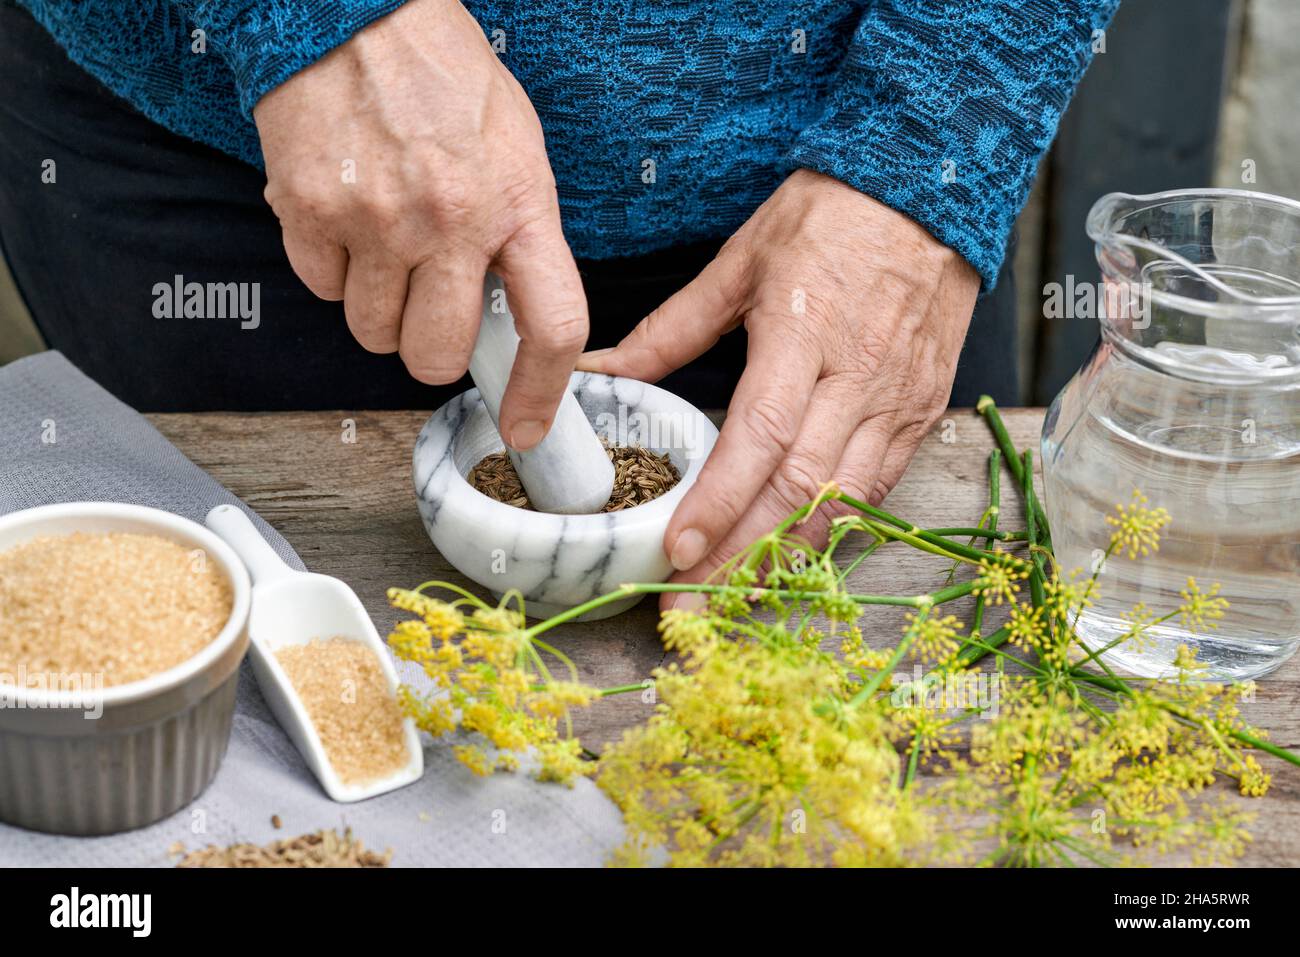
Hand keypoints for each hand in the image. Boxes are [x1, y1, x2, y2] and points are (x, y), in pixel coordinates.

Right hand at [254, 0, 584, 449]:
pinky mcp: (308, 211)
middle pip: (436, 356)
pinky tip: (348, 216)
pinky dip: (334, 270)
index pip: (551, 324)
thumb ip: (519, 235)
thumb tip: (510, 316)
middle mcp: (449, 220)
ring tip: (388, 241)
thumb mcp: (517, 149)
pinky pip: (322, 290)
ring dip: (380, 307)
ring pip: (372, 333)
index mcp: (518, 202)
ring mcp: (375, 220)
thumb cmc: (442, 74)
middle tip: (431, 305)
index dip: (540, 391)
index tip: (526, 424)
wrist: (355, 10)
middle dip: (433, 347)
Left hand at [578, 170, 979, 606]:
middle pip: (801, 488)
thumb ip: (672, 328)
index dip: (721, 501)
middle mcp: (858, 379)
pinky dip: (835, 528)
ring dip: (788, 556)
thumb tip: (603, 369)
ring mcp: (897, 402)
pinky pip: (878, 486)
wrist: (931, 189)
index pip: (761, 438)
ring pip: (844, 500)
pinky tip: (796, 555)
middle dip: (744, 555)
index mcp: (804, 335)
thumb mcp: (740, 260)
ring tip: (736, 595)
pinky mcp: (921, 412)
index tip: (679, 550)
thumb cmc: (830, 216)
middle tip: (692, 604)